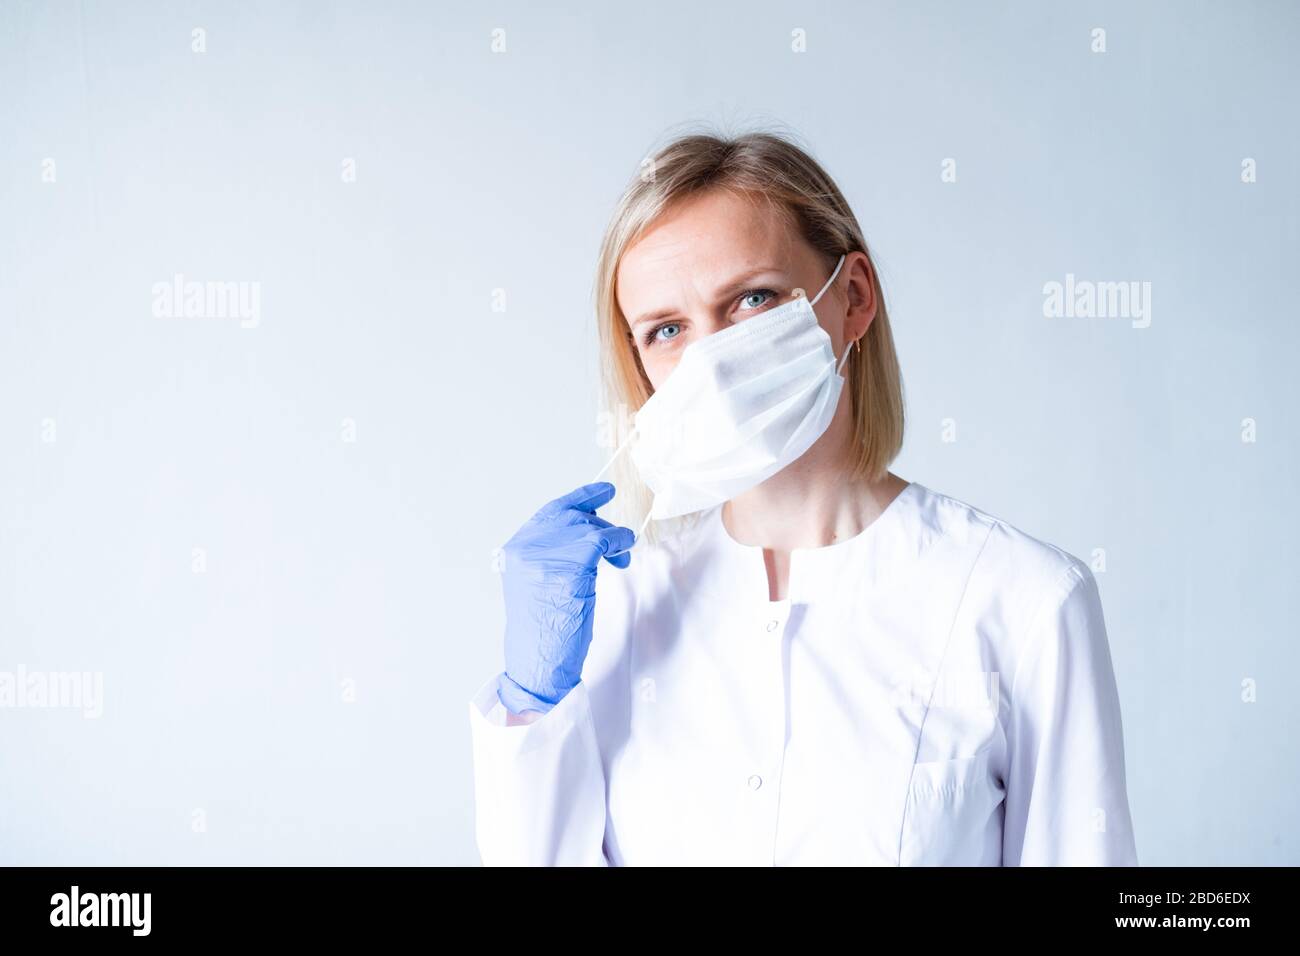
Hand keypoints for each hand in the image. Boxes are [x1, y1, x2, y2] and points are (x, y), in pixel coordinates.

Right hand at [497, 482, 634, 715]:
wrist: (538, 663)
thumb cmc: (543, 632)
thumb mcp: (538, 584)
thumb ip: (553, 556)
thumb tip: (587, 536)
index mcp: (517, 551)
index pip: (551, 513)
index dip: (580, 499)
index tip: (602, 493)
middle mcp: (527, 547)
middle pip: (571, 515)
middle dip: (599, 520)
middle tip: (618, 529)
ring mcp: (547, 555)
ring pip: (588, 526)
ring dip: (612, 537)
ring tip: (622, 552)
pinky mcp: (570, 566)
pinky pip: (601, 541)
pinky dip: (618, 543)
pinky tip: (623, 553)